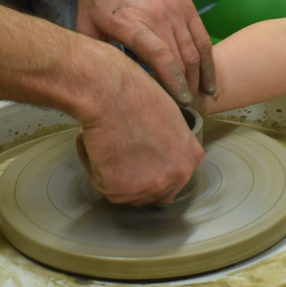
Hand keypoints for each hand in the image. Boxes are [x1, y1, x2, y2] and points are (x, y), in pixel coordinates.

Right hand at [72, 56, 204, 204]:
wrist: (110, 92)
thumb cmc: (137, 94)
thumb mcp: (171, 118)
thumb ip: (173, 144)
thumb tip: (159, 157)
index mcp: (191, 158)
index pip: (174, 181)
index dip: (153, 171)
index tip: (138, 160)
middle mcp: (177, 176)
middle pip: (153, 194)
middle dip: (136, 181)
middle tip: (118, 157)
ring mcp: (150, 185)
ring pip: (127, 194)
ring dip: (114, 175)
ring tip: (107, 143)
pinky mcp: (121, 190)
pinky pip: (102, 186)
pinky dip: (94, 168)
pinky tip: (95, 143)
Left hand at [74, 0, 215, 108]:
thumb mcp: (85, 22)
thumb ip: (93, 53)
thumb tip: (96, 85)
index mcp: (130, 21)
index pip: (160, 56)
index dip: (172, 83)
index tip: (178, 104)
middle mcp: (157, 15)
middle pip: (181, 59)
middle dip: (187, 90)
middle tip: (186, 114)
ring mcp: (175, 9)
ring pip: (195, 51)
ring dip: (199, 79)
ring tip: (199, 102)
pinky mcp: (186, 4)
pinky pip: (202, 37)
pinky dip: (209, 61)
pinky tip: (210, 81)